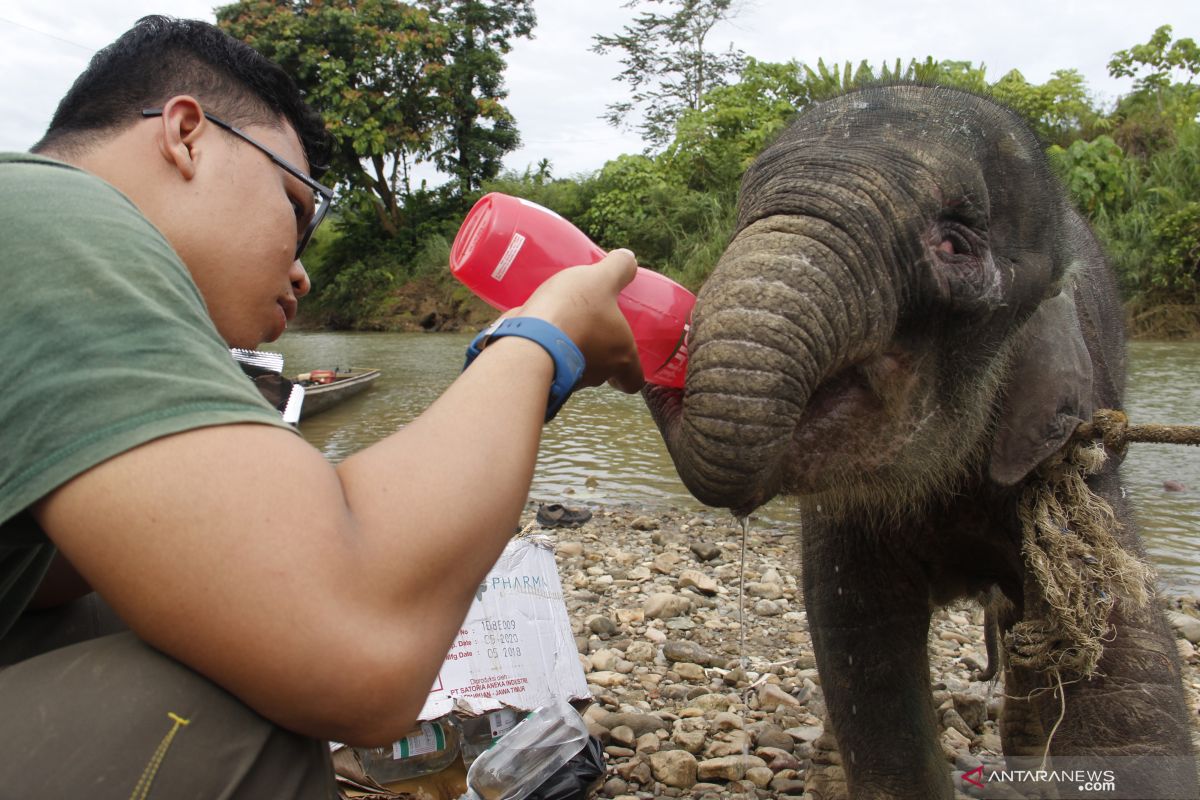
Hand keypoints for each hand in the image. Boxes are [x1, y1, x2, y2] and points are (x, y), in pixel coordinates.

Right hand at [513, 249, 644, 392]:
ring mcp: (568, 379)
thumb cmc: (574, 311)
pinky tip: (539, 327)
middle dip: (598, 353)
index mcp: (621, 356)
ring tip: (561, 322)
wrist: (529, 337)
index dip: (630, 373)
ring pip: (574, 368)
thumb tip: (629, 259)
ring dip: (570, 350)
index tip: (622, 363)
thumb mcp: (601, 279)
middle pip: (603, 372)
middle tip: (591, 330)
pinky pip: (548, 362)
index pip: (633, 380)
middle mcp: (597, 373)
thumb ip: (619, 268)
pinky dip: (546, 350)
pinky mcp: (541, 374)